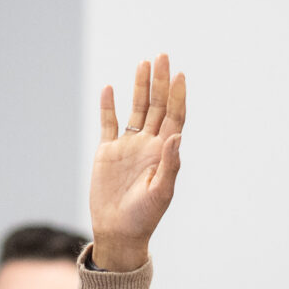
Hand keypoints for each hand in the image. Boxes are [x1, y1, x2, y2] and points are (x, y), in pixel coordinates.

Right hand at [88, 55, 186, 272]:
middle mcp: (148, 144)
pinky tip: (109, 88)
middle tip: (163, 56)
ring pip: (136, 109)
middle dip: (160, 82)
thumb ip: (170, 164)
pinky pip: (109, 123)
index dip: (177, 96)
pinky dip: (109, 106)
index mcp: (164, 152)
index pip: (174, 117)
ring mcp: (128, 146)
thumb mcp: (161, 193)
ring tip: (143, 64)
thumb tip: (177, 135)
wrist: (117, 232)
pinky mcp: (108, 152)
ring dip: (140, 87)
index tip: (180, 75)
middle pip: (157, 106)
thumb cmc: (144, 217)